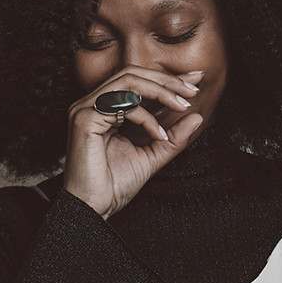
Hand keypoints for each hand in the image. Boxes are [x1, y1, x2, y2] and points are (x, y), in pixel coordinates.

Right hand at [63, 66, 204, 219]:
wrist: (93, 210)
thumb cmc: (114, 185)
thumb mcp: (152, 155)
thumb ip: (173, 136)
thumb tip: (197, 117)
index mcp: (103, 108)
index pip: (136, 81)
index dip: (166, 78)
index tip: (194, 81)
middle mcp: (91, 103)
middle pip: (132, 73)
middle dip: (166, 80)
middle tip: (192, 91)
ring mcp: (85, 109)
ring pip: (128, 81)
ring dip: (160, 91)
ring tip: (181, 105)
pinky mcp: (84, 119)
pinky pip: (122, 105)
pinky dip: (146, 117)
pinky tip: (159, 134)